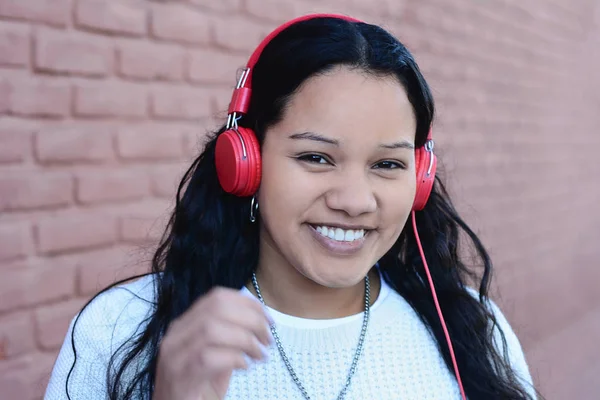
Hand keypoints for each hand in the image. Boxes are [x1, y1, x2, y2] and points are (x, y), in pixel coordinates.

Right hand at [152, 287, 272, 399]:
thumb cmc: (198, 388)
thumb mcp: (216, 357)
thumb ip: (229, 337)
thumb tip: (260, 321)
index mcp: (184, 325)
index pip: (217, 297)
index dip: (247, 303)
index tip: (268, 318)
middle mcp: (175, 336)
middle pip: (217, 309)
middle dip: (251, 319)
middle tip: (268, 338)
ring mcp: (174, 356)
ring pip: (212, 330)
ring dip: (245, 340)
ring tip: (260, 355)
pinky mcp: (179, 377)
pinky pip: (208, 358)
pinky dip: (233, 359)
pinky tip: (244, 367)